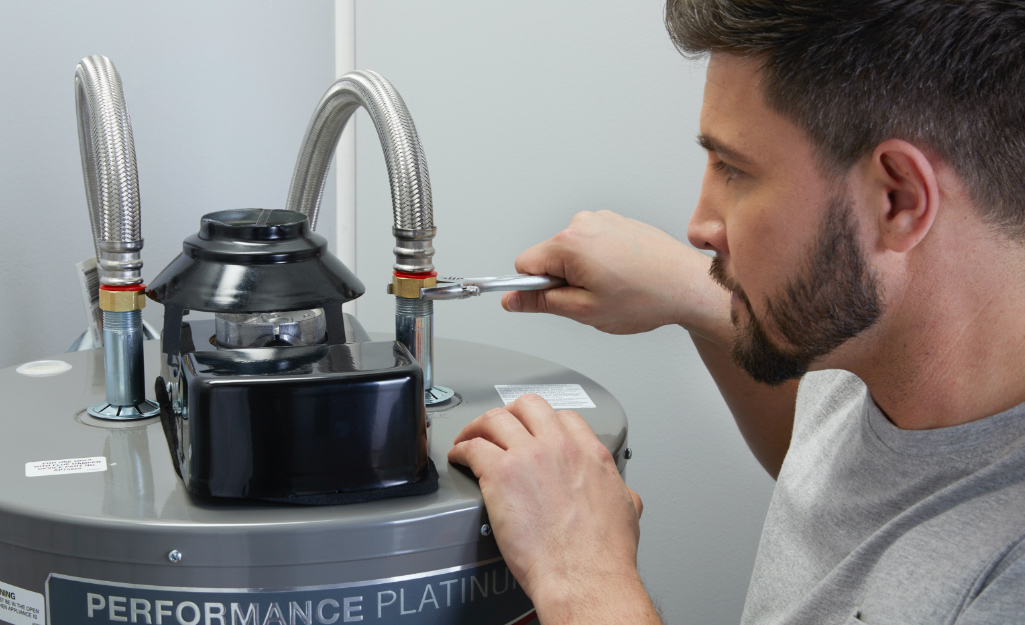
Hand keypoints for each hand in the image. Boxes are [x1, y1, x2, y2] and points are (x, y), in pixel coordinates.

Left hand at [448, 394, 654, 622]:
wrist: (584, 575)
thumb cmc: (603, 554)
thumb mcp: (627, 510)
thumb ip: (622, 492)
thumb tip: (622, 494)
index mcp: (589, 454)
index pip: (565, 418)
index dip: (546, 422)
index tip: (535, 432)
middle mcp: (559, 447)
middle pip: (529, 406)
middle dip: (511, 413)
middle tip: (500, 428)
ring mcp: (529, 456)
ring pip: (495, 419)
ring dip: (479, 426)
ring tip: (470, 438)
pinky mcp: (501, 474)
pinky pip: (473, 448)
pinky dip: (461, 449)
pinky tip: (460, 457)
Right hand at [503, 210, 726, 336]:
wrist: (689, 286)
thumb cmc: (647, 297)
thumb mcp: (584, 310)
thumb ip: (542, 303)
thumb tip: (513, 300)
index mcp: (570, 242)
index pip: (524, 264)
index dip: (534, 289)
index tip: (553, 301)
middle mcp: (584, 223)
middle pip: (549, 256)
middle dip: (562, 280)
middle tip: (593, 299)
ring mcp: (604, 220)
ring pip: (572, 252)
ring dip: (583, 272)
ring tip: (614, 288)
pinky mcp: (619, 223)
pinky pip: (594, 245)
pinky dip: (601, 262)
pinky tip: (624, 277)